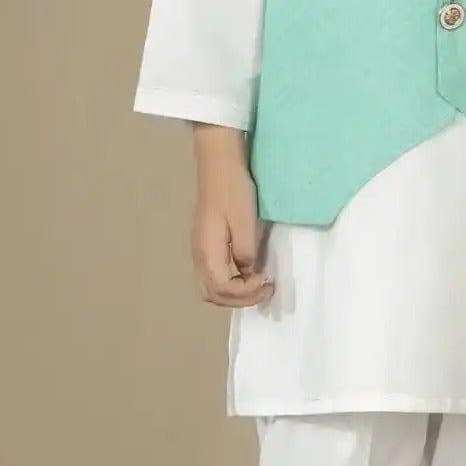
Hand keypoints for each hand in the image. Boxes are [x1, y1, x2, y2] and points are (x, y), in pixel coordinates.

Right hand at [188, 126, 273, 307]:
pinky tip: (246, 273)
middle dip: (240, 300)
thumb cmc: (233, 192)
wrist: (219, 166)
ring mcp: (199, 250)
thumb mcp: (245, 223)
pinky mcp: (205, 244)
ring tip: (256, 285)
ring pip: (211, 287)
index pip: (223, 289)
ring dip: (234, 293)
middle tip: (264, 290)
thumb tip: (248, 272)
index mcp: (207, 252)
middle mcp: (198, 256)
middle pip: (213, 294)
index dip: (246, 293)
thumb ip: (246, 253)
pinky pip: (213, 275)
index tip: (266, 282)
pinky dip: (229, 283)